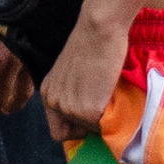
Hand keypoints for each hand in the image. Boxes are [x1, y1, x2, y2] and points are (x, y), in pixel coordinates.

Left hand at [37, 3, 128, 149]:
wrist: (99, 29)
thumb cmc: (91, 43)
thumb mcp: (72, 73)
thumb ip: (73, 93)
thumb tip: (89, 118)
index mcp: (47, 93)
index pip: (58, 131)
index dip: (76, 127)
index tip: (90, 116)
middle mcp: (53, 103)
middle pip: (73, 134)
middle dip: (90, 124)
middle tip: (103, 104)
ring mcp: (70, 108)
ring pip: (90, 131)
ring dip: (103, 119)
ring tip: (109, 95)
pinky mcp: (88, 111)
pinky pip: (104, 126)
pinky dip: (113, 117)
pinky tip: (115, 95)